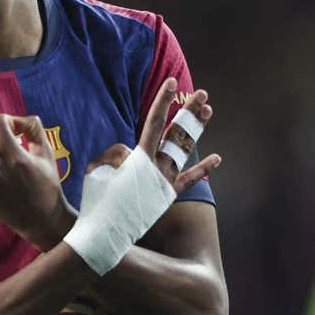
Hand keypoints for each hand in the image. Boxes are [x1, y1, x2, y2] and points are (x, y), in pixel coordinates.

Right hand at [88, 78, 220, 192]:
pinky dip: (203, 168)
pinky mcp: (168, 194)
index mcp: (139, 158)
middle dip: (189, 111)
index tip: (172, 82)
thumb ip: (114, 155)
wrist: (106, 232)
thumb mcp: (98, 170)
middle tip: (202, 94)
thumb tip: (129, 153)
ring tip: (208, 110)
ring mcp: (165, 181)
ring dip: (197, 128)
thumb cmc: (97, 200)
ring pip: (185, 148)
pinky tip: (217, 157)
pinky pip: (189, 178)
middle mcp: (157, 167)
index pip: (153, 122)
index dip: (163, 101)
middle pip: (176, 132)